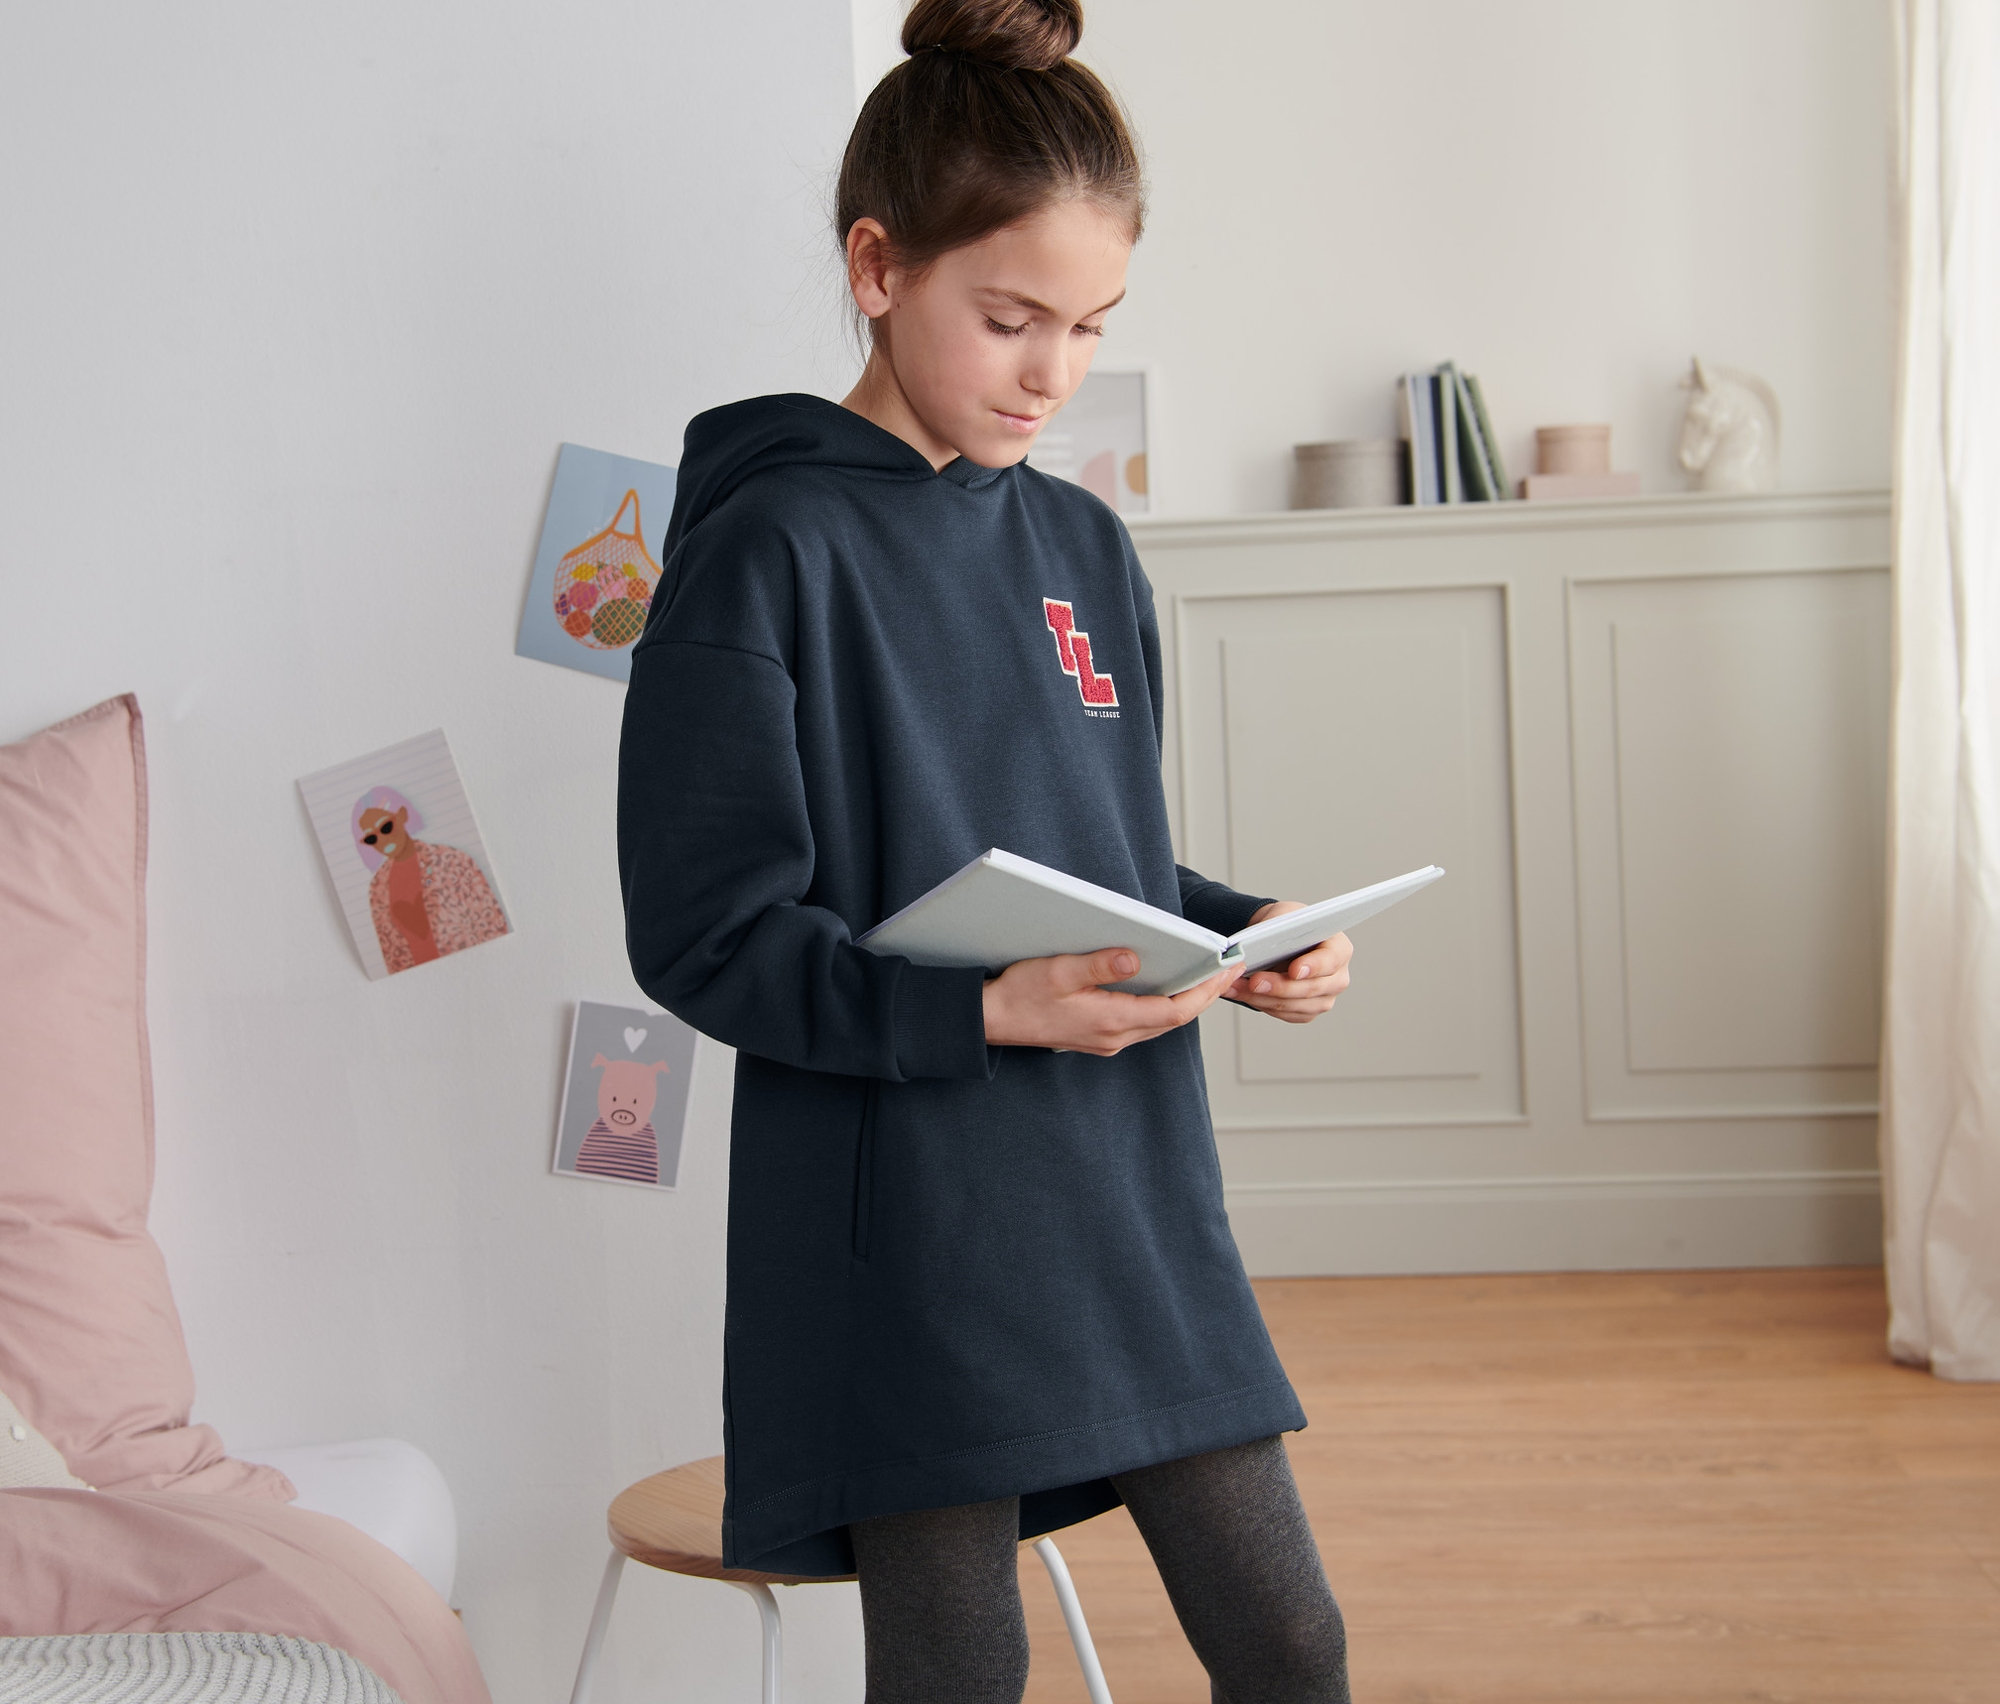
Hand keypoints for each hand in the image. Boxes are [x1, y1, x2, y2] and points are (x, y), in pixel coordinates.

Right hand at [982, 948, 1246, 1054]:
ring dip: (1184, 1000)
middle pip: (1174, 1018)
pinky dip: (1161, 1005)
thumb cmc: (1019, 993)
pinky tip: (1163, 985)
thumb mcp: (1058, 970)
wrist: (990, 1020)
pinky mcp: (1098, 1036)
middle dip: (1204, 994)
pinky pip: (1142, 1022)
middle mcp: (1114, 1036)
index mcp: (1110, 1020)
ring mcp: (1106, 1040)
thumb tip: (1135, 958)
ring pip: (1159, 1022)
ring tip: (1204, 974)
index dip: (1206, 991)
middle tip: (1228, 967)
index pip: (1175, 1010)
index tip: (1228, 970)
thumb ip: (1099, 964)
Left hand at [1223, 901, 1351, 1023]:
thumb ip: (1277, 927)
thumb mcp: (1283, 915)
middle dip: (1279, 987)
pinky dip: (1261, 1004)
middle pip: (1311, 988)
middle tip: (1254, 981)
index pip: (1330, 960)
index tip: (1293, 970)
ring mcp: (1324, 997)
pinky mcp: (1307, 1010)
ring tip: (1236, 987)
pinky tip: (1243, 994)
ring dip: (1262, 998)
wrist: (1280, 939)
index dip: (1313, 966)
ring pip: (1294, 1005)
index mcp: (1339, 948)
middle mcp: (1337, 977)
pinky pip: (1285, 1014)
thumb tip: (1257, 943)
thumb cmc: (1288, 924)